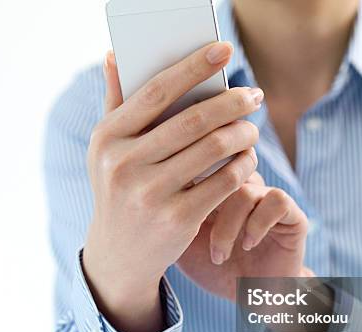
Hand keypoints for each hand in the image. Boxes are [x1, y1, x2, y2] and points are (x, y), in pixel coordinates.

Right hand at [83, 42, 261, 331]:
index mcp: (107, 139)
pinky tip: (248, 159)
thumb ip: (115, 102)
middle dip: (232, 103)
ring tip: (252, 128)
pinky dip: (243, 166)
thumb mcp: (108, 150)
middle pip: (193, 120)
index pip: (155, 92)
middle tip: (254, 96)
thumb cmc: (118, 189)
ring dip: (243, 134)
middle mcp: (125, 165)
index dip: (193, 67)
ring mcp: (151, 194)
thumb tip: (115, 55)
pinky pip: (224, 181)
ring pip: (214, 149)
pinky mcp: (177, 219)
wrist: (120, 252)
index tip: (224, 48)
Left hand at [177, 172, 309, 302]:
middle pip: (220, 171)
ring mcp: (266, 197)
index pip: (197, 164)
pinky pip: (275, 200)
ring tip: (219, 255)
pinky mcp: (291, 213)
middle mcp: (240, 185)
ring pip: (244, 189)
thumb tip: (138, 199)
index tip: (172, 214)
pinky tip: (247, 245)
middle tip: (193, 233)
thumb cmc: (213, 270)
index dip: (184, 184)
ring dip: (228, 226)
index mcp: (212, 186)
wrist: (252, 297)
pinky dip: (258, 223)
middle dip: (204, 205)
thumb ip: (164, 216)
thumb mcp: (180, 244)